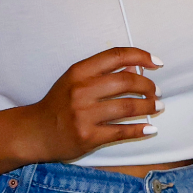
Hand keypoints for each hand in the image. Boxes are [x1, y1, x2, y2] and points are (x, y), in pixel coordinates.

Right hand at [22, 47, 161, 161]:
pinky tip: (150, 128)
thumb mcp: (75, 80)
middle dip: (148, 86)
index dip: (141, 56)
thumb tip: (136, 66)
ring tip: (157, 106)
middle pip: (127, 81)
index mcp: (79, 71)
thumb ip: (102, 72)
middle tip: (156, 92)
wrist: (35, 132)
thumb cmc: (59, 103)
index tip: (157, 62)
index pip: (116, 56)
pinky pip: (121, 132)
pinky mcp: (88, 136)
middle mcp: (81, 91)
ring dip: (149, 106)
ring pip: (128, 107)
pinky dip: (140, 130)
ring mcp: (84, 115)